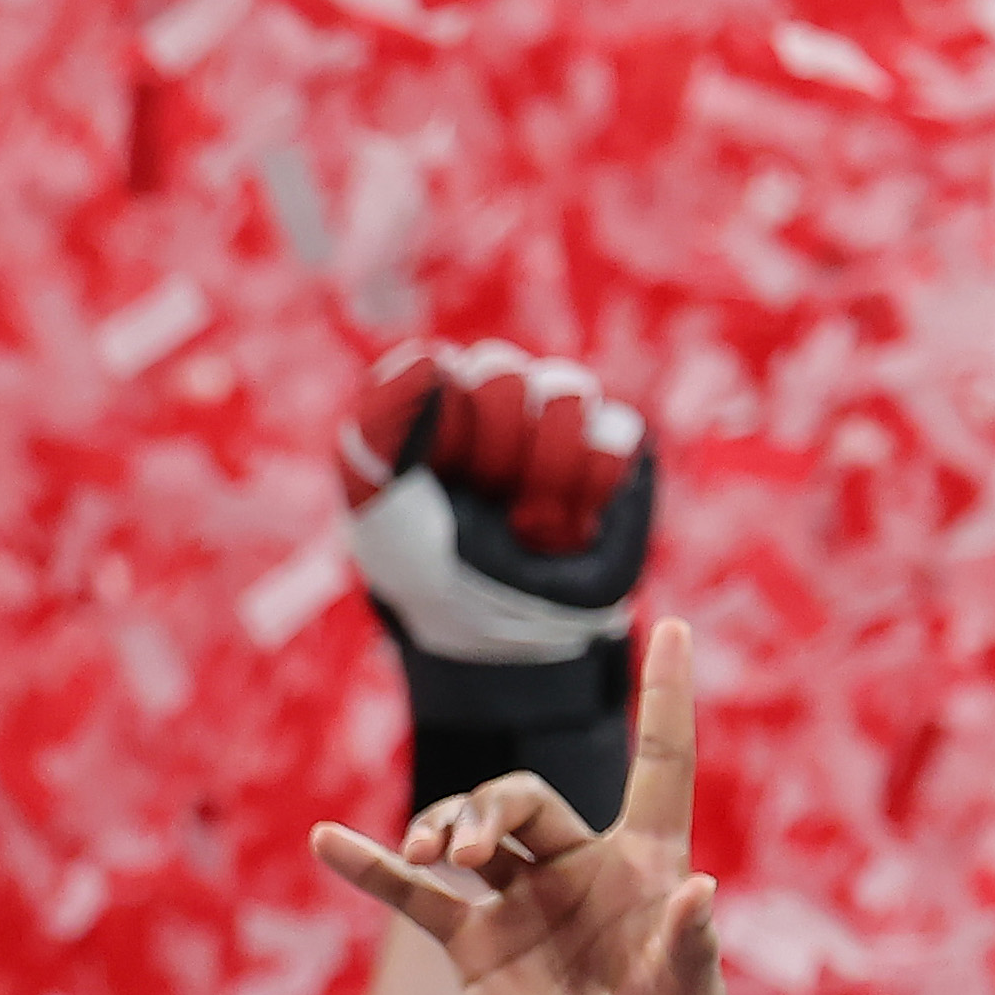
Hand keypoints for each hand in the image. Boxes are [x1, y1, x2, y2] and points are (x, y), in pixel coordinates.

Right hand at [316, 619, 724, 994]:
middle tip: (465, 848)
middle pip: (526, 799)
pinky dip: (374, 870)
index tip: (673, 627)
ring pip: (471, 835)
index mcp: (644, 867)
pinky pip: (415, 897)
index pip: (659, 763)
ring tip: (430, 854)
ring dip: (442, 829)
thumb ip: (686, 948)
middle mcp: (582, 872)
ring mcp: (523, 907)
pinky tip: (328, 841)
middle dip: (489, 807)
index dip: (667, 698)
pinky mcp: (476, 949)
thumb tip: (699, 889)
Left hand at [338, 340, 646, 553]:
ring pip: (565, 391)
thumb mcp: (382, 515)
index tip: (440, 485)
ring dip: (544, 473)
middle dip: (490, 454)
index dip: (443, 435)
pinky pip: (616, 433)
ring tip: (529, 525)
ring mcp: (556, 417)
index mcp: (432, 403)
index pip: (438, 369)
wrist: (506, 637)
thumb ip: (378, 431)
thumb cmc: (433, 573)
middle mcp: (495, 396)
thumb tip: (426, 357)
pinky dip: (589, 490)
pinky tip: (569, 527)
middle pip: (500, 370)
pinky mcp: (611, 446)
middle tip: (487, 502)